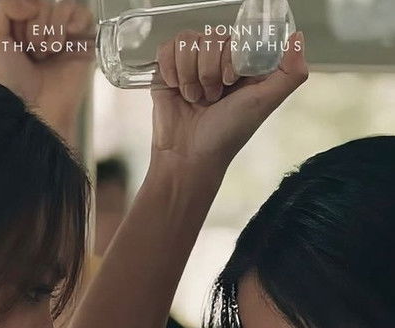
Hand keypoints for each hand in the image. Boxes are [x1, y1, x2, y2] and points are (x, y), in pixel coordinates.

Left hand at [0, 0, 94, 140]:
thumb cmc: (15, 80)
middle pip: (43, 2)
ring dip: (50, 31)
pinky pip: (82, 13)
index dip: (20, 15)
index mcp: (24, 24)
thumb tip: (33, 1)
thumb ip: (4, 6)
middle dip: (34, 28)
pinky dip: (72, 24)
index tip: (18, 42)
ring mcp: (68, 33)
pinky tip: (64, 45)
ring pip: (61, 6)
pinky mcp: (86, 42)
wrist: (36, 107)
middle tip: (34, 55)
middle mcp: (46, 27)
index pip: (27, 0)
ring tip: (48, 55)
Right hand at [152, 30, 307, 177]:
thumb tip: (297, 39)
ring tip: (195, 98)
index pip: (238, 35)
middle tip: (212, 97)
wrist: (189, 156)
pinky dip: (172, 70)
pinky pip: (167, 47)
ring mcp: (191, 65)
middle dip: (211, 70)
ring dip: (191, 74)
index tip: (231, 80)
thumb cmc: (226, 135)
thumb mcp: (265, 103)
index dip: (232, 55)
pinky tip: (177, 90)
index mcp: (242, 66)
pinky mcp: (168, 70)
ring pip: (188, 41)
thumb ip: (290, 73)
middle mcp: (217, 62)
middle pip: (212, 36)